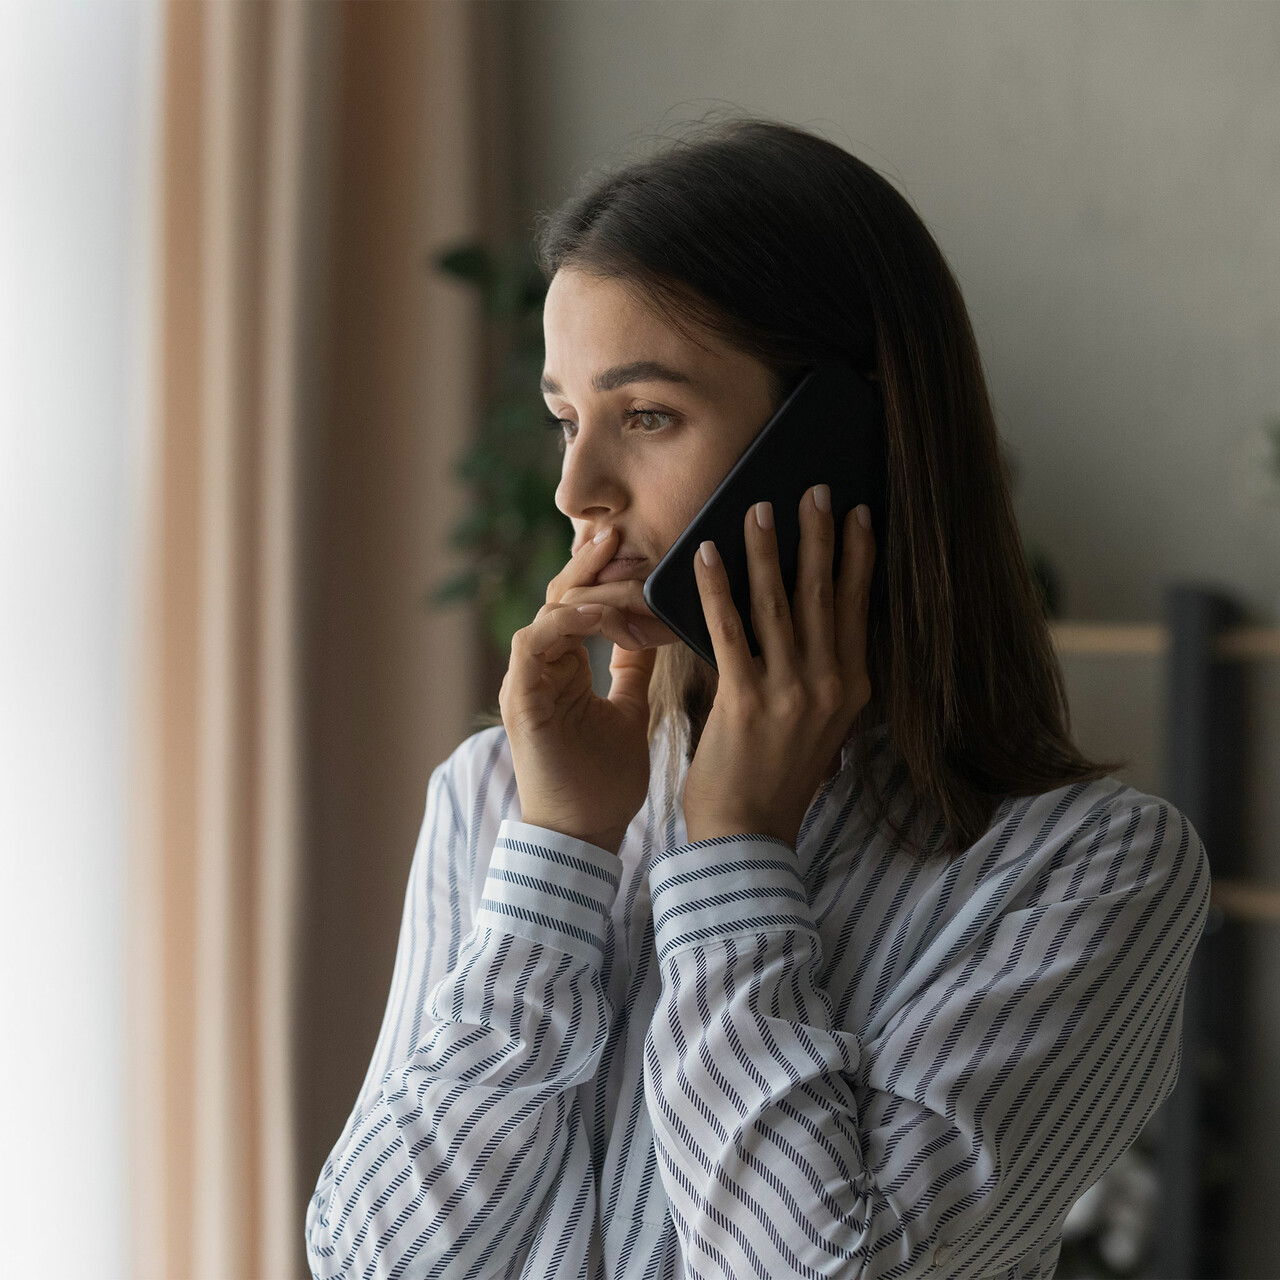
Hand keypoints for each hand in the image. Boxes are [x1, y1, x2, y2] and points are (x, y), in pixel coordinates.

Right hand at [499, 526, 673, 853]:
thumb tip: (652, 631)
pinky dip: (563, 623)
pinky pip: (533, 643)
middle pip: (560, 597)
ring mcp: (526, 681)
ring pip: (546, 612)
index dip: (604, 574)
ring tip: (615, 562)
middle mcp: (541, 667)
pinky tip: (597, 612)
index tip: (638, 545)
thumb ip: (633, 669)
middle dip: (589, 563)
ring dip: (581, 587)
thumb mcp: (630, 710)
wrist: (584, 835)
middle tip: (619, 530)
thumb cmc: (605, 781)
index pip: (580, 603)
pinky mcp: (520, 699)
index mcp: (564, 667)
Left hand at [681, 485, 874, 848]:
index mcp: (851, 688)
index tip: (860, 514)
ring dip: (768, 550)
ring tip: (759, 508)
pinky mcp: (745, 699)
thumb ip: (821, 677)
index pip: (858, 608)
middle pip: (824, 594)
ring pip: (778, 603)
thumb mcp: (820, 726)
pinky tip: (706, 554)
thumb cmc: (776, 777)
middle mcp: (829, 685)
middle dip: (820, 536)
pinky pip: (728, 629)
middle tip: (815, 489)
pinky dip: (716, 588)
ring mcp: (790, 692)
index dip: (859, 557)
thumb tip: (812, 623)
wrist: (748, 834)